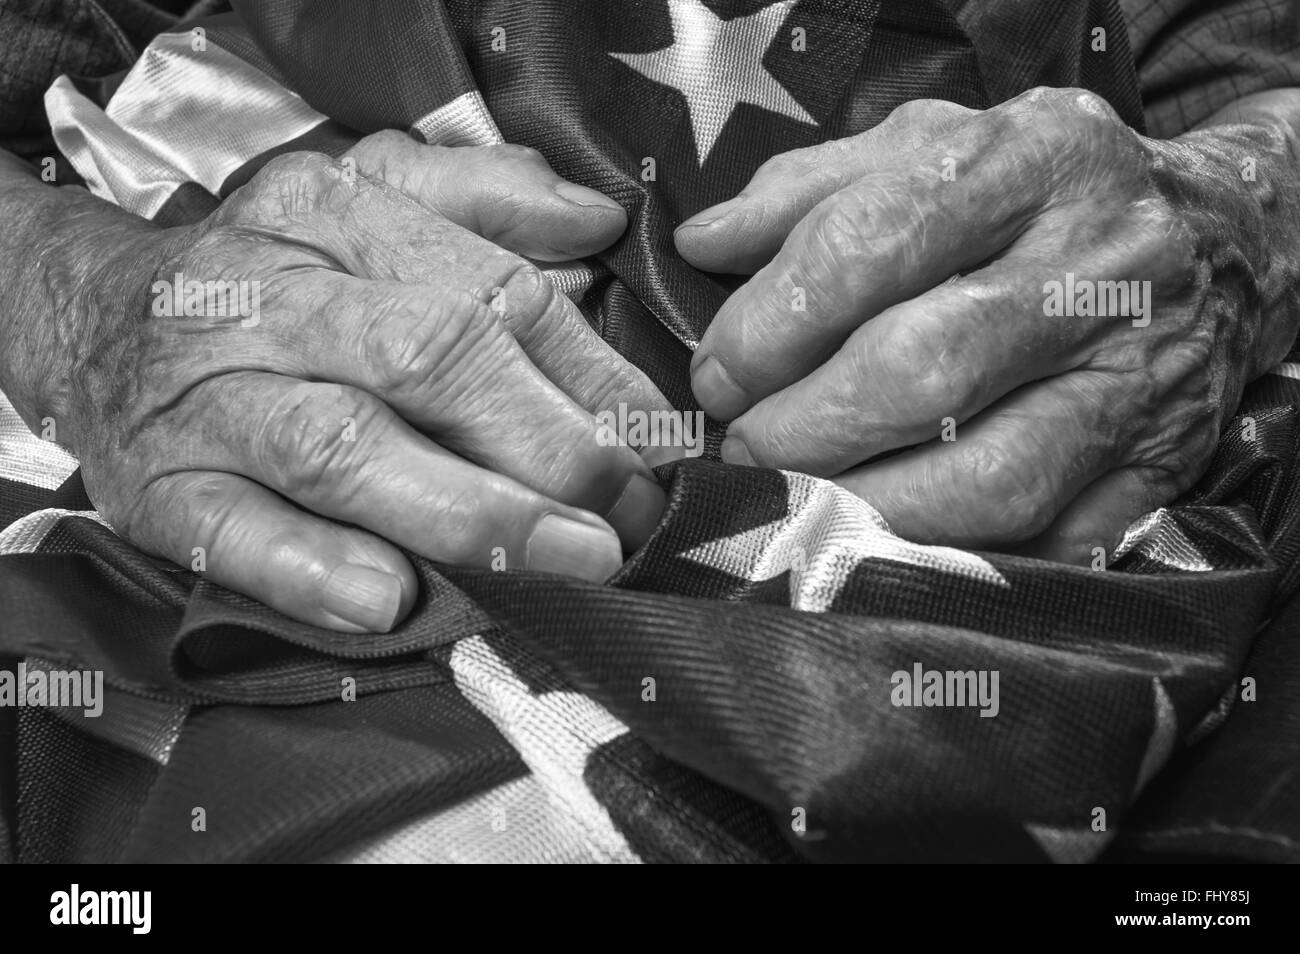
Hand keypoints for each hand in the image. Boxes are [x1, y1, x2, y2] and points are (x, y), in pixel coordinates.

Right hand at [49, 133, 670, 630]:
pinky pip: (234, 530)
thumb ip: (483, 202)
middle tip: (628, 515)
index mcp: (332, 215)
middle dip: (547, 442)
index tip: (657, 440)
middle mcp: (269, 296)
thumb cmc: (265, 274)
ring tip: (565, 562)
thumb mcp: (363, 201)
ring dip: (466, 511)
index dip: (589, 371)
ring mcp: (207, 397)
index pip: (488, 291)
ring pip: (345, 447)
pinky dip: (312, 566)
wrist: (89, 318)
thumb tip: (596, 223)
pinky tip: (390, 599)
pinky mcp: (157, 487)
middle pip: (428, 359)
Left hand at [676, 87, 1299, 561]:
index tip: (717, 375)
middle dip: (803, 428)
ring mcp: (1139, 375)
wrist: (1226, 236)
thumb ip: (810, 189)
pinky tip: (883, 545)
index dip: (772, 325)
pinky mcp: (1163, 464)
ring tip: (794, 501)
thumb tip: (702, 244)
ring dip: (865, 507)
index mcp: (1032, 157)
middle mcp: (1100, 262)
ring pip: (989, 476)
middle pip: (924, 368)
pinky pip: (1048, 539)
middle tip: (742, 447)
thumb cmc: (1042, 193)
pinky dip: (953, 559)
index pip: (873, 243)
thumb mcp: (935, 144)